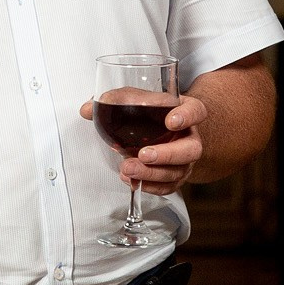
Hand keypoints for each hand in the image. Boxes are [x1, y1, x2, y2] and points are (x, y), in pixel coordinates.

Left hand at [79, 95, 206, 196]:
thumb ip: (115, 100)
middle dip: (167, 155)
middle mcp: (190, 137)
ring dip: (152, 173)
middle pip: (191, 149)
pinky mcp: (176, 176)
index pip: (196, 111)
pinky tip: (132, 181)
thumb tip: (87, 109)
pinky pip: (169, 186)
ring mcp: (186, 160)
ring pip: (178, 171)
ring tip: (128, 169)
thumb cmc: (156, 111)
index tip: (171, 121)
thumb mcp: (140, 98)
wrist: (172, 129)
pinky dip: (150, 186)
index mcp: (186, 111)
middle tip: (144, 154)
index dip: (187, 117)